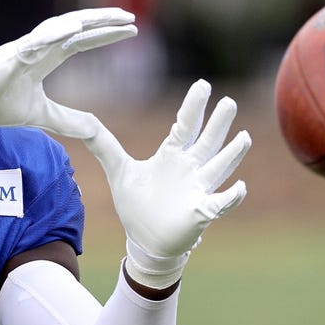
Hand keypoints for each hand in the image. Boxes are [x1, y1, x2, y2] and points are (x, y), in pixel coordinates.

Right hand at [0, 8, 136, 137]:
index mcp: (44, 58)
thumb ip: (66, 119)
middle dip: (102, 21)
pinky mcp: (10, 57)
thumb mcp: (40, 116)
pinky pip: (35, 42)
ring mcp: (23, 49)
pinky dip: (55, 34)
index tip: (131, 30)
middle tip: (130, 17)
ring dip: (84, 20)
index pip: (80, 42)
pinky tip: (75, 29)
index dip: (103, 35)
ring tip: (109, 17)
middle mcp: (37, 48)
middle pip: (75, 28)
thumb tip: (94, 129)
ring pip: (58, 27)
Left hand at [84, 80, 250, 289]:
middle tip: (228, 100)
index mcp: (172, 156)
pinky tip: (240, 187)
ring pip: (219, 168)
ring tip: (244, 137)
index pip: (185, 125)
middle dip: (218, 123)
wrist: (145, 240)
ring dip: (232, 154)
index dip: (193, 106)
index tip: (203, 83)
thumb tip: (80, 121)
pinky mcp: (201, 212)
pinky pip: (219, 203)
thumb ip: (102, 144)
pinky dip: (230, 197)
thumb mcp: (118, 170)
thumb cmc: (137, 204)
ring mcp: (199, 190)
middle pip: (207, 141)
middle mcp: (190, 168)